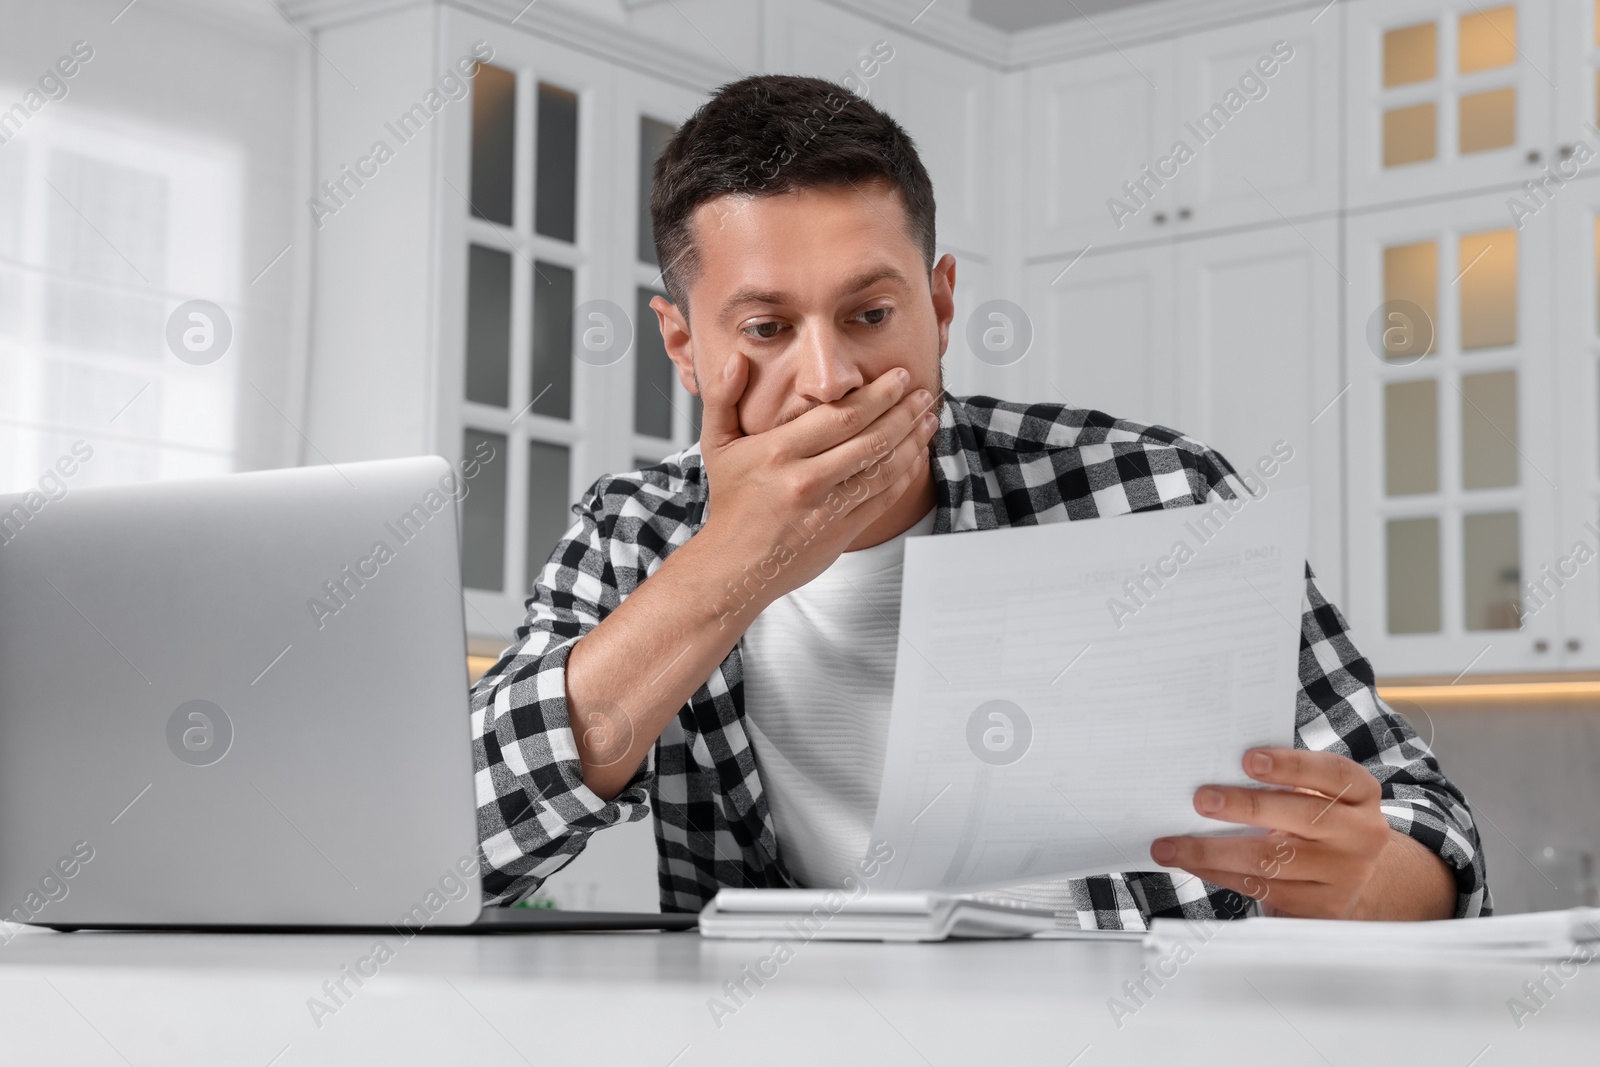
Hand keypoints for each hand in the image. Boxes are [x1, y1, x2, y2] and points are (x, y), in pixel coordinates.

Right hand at [697, 352, 938, 600]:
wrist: (734, 565)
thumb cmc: (730, 502)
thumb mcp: (716, 445)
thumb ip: (722, 397)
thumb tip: (736, 358)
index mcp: (778, 451)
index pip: (842, 415)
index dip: (878, 394)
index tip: (898, 376)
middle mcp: (806, 479)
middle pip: (870, 438)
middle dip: (904, 410)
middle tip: (923, 391)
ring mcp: (827, 508)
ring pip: (883, 467)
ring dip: (912, 440)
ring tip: (928, 418)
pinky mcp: (842, 532)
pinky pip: (883, 498)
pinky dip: (905, 474)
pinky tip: (916, 455)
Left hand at [1149, 748, 1393, 918]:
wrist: (1353, 876)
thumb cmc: (1318, 820)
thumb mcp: (1315, 794)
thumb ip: (1283, 782)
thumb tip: (1216, 770)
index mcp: (1360, 795)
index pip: (1333, 774)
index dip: (1291, 766)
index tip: (1248, 759)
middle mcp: (1360, 835)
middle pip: (1302, 817)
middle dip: (1245, 807)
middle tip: (1201, 799)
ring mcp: (1344, 876)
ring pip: (1272, 862)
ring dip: (1213, 852)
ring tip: (1172, 844)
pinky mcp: (1320, 908)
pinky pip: (1261, 889)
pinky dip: (1219, 874)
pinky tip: (1192, 863)